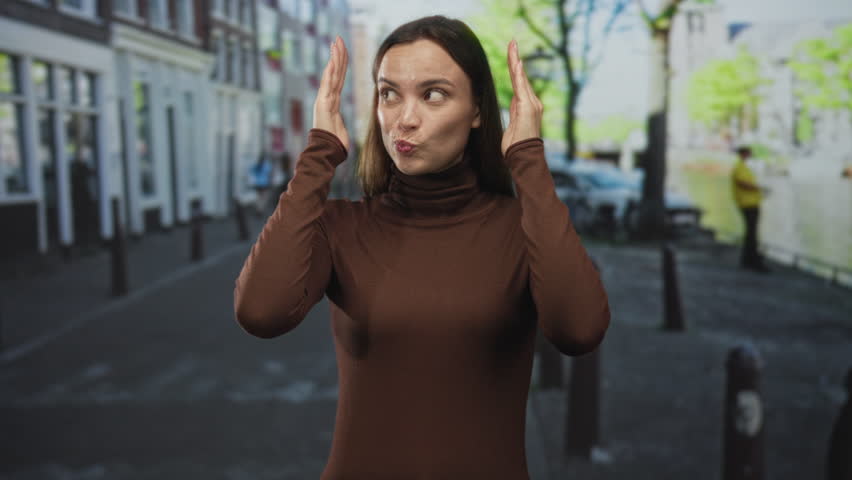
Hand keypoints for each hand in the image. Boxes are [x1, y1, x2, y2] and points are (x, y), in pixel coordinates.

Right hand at [313, 36, 349, 150]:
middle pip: (335, 72)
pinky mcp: (324, 103)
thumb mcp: (341, 131)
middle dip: (337, 55)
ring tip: (336, 43)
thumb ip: (340, 127)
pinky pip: (328, 85)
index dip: (340, 64)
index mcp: (332, 101)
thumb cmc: (333, 145)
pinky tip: (332, 60)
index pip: (338, 78)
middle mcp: (327, 97)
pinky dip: (330, 72)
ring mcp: (324, 99)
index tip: (341, 50)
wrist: (325, 152)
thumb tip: (342, 133)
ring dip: (335, 58)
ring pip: (332, 75)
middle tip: (338, 39)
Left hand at [501, 39, 542, 155]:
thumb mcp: (514, 123)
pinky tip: (516, 63)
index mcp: (527, 105)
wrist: (524, 156)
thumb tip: (515, 100)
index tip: (512, 54)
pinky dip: (518, 75)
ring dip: (516, 62)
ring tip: (512, 47)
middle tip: (511, 42)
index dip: (515, 67)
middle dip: (515, 58)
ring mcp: (531, 104)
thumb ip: (516, 110)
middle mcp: (532, 102)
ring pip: (521, 79)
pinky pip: (521, 88)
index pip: (519, 82)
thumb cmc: (517, 145)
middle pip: (521, 76)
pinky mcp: (528, 107)